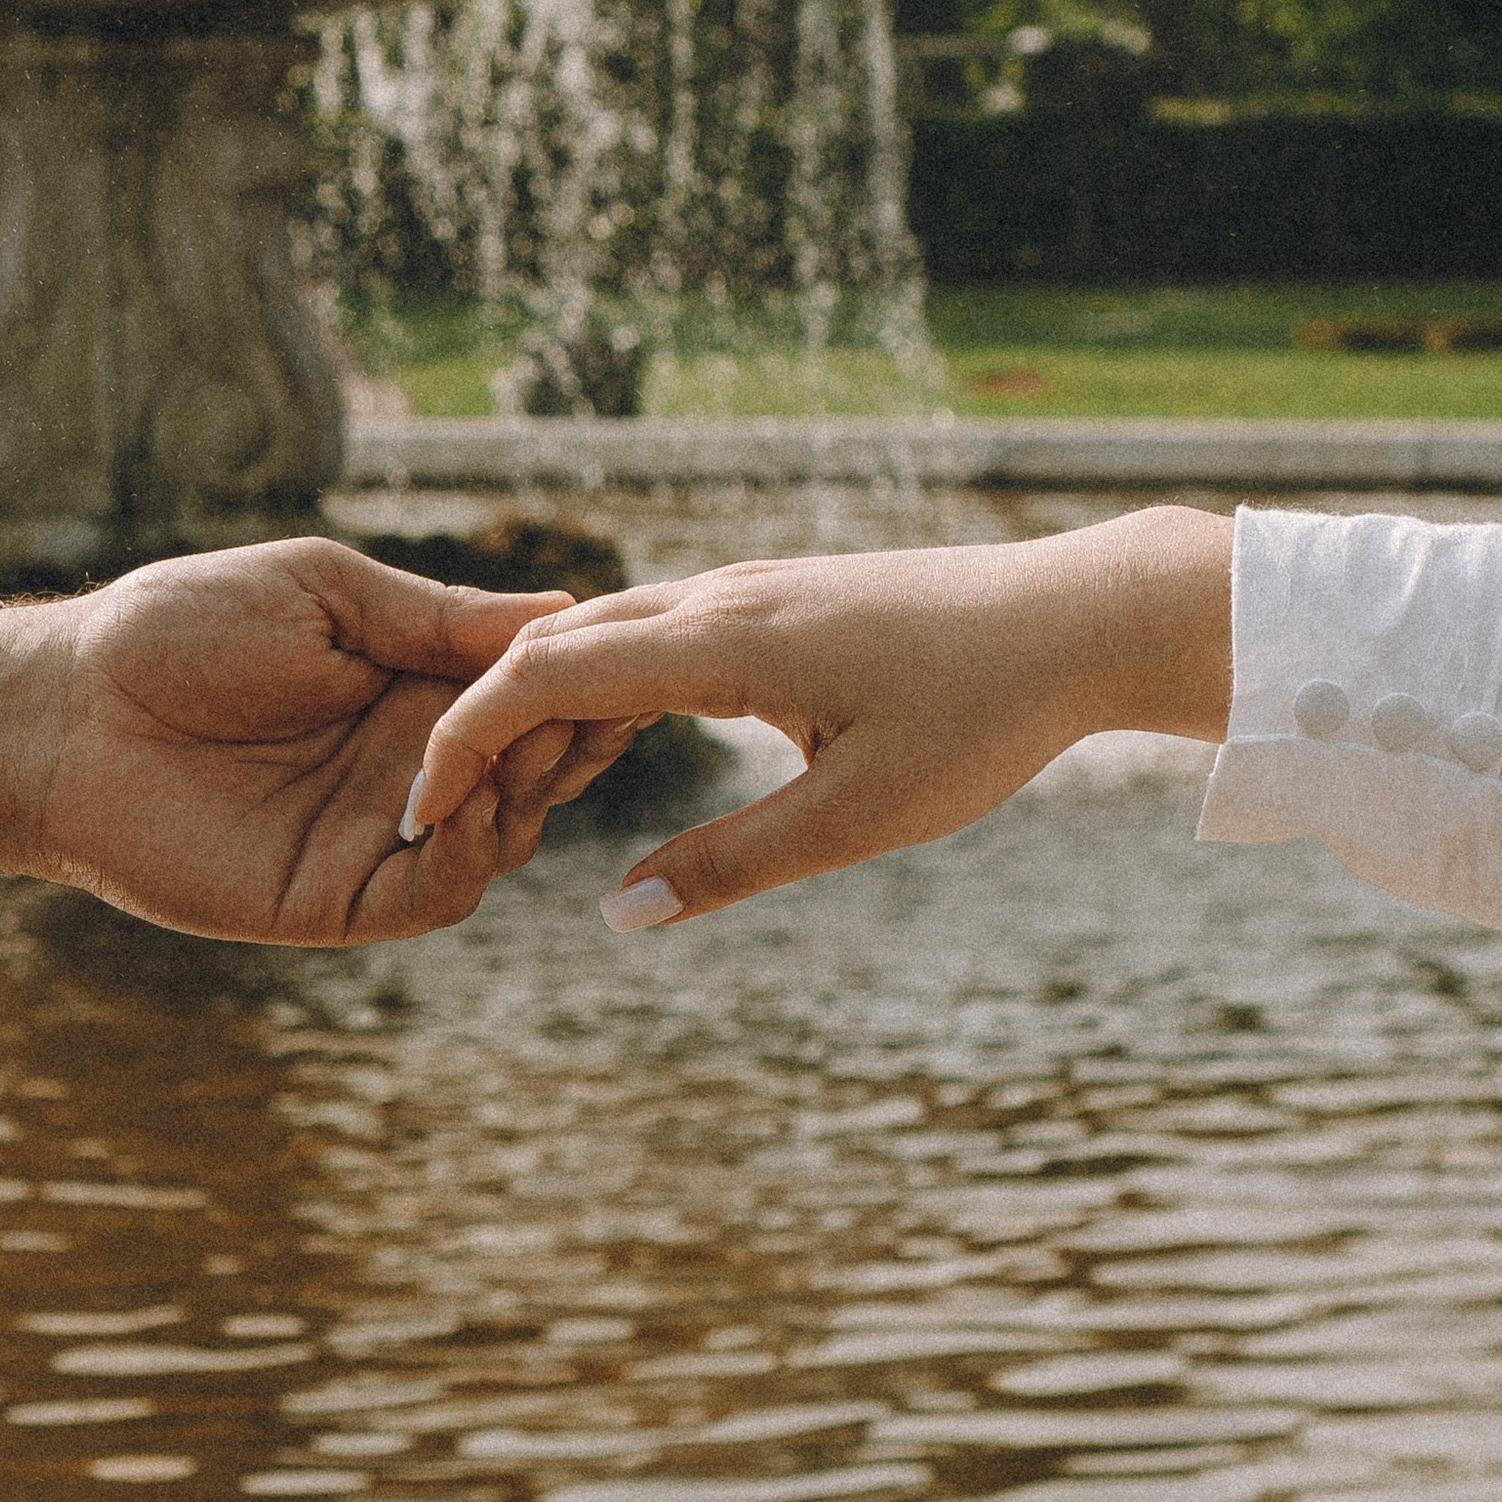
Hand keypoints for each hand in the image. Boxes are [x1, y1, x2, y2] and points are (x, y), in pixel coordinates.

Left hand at [0, 536, 635, 943]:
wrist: (65, 713)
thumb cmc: (175, 629)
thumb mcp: (322, 593)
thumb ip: (437, 617)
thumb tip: (563, 610)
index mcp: (412, 683)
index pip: (529, 694)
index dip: (578, 682)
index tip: (618, 660)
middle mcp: (409, 763)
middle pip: (534, 767)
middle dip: (569, 740)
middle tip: (580, 712)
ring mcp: (377, 835)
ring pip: (501, 837)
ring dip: (525, 797)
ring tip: (518, 756)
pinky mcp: (338, 897)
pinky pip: (434, 895)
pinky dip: (468, 859)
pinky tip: (462, 811)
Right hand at [412, 509, 1235, 926]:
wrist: (1076, 617)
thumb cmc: (980, 717)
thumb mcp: (858, 816)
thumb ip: (732, 865)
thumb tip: (619, 915)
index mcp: (721, 641)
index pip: (542, 675)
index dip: (465, 740)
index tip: (425, 810)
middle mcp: (719, 595)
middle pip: (552, 642)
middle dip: (480, 721)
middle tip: (437, 808)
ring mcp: (748, 586)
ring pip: (602, 626)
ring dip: (537, 695)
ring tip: (501, 783)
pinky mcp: (778, 596)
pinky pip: (652, 623)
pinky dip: (598, 674)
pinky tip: (605, 734)